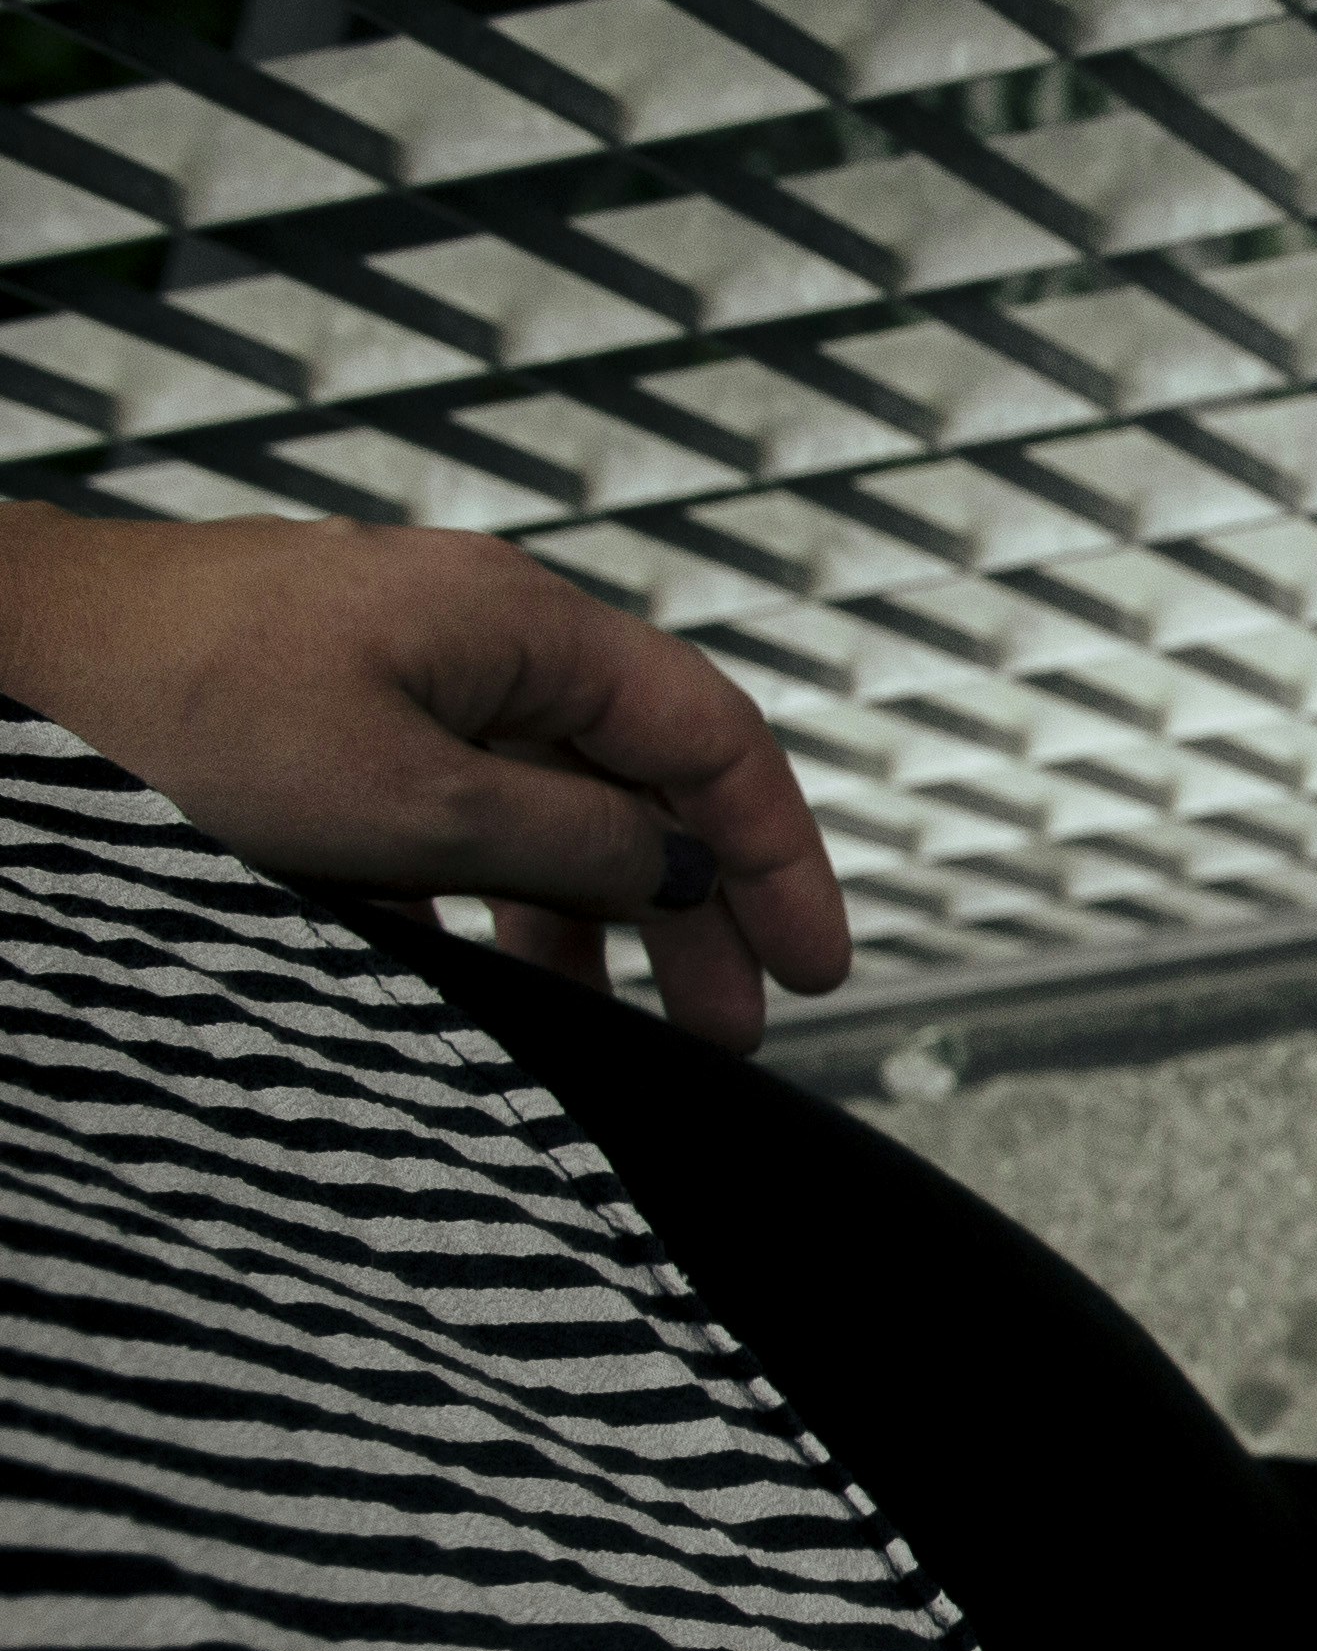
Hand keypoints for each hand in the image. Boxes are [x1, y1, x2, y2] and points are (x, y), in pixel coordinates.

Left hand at [0, 503, 850, 1047]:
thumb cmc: (167, 711)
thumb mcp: (407, 807)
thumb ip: (567, 842)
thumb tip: (674, 869)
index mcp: (519, 624)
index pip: (712, 736)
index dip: (780, 856)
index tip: (816, 968)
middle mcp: (472, 631)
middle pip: (635, 774)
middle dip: (694, 905)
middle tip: (731, 1026)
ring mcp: (392, 666)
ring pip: (539, 797)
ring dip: (586, 913)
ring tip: (609, 1017)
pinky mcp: (320, 708)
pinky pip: (445, 801)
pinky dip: (479, 888)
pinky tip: (468, 963)